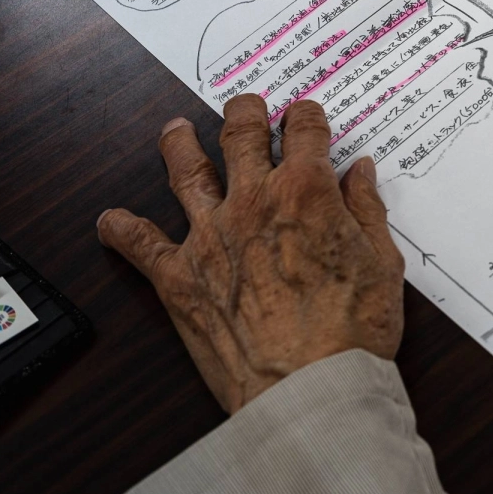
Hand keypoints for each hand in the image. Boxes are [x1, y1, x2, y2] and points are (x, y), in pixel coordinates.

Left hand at [97, 95, 404, 413]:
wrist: (309, 387)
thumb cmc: (352, 330)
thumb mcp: (383, 261)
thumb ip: (368, 209)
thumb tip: (360, 172)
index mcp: (307, 190)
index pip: (305, 128)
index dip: (307, 116)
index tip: (307, 118)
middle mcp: (253, 201)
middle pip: (241, 132)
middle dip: (246, 111)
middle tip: (247, 107)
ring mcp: (210, 236)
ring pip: (186, 171)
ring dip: (180, 144)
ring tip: (176, 131)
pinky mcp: (179, 278)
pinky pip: (139, 244)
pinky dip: (121, 229)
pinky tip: (109, 221)